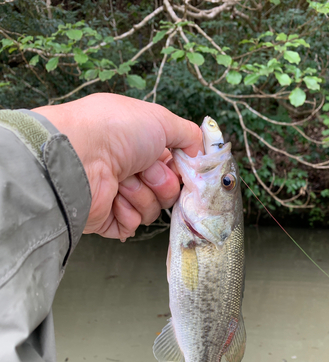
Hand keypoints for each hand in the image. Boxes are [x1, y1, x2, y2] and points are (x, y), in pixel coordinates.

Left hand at [33, 93, 202, 239]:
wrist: (80, 157)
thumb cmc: (116, 131)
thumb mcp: (161, 120)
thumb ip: (187, 133)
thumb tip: (199, 150)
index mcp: (141, 146)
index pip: (174, 167)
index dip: (180, 170)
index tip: (183, 167)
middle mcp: (130, 169)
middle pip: (167, 190)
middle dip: (161, 182)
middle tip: (144, 170)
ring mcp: (118, 195)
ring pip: (152, 209)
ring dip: (142, 195)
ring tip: (123, 181)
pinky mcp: (107, 218)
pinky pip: (133, 225)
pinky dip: (127, 213)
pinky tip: (114, 198)